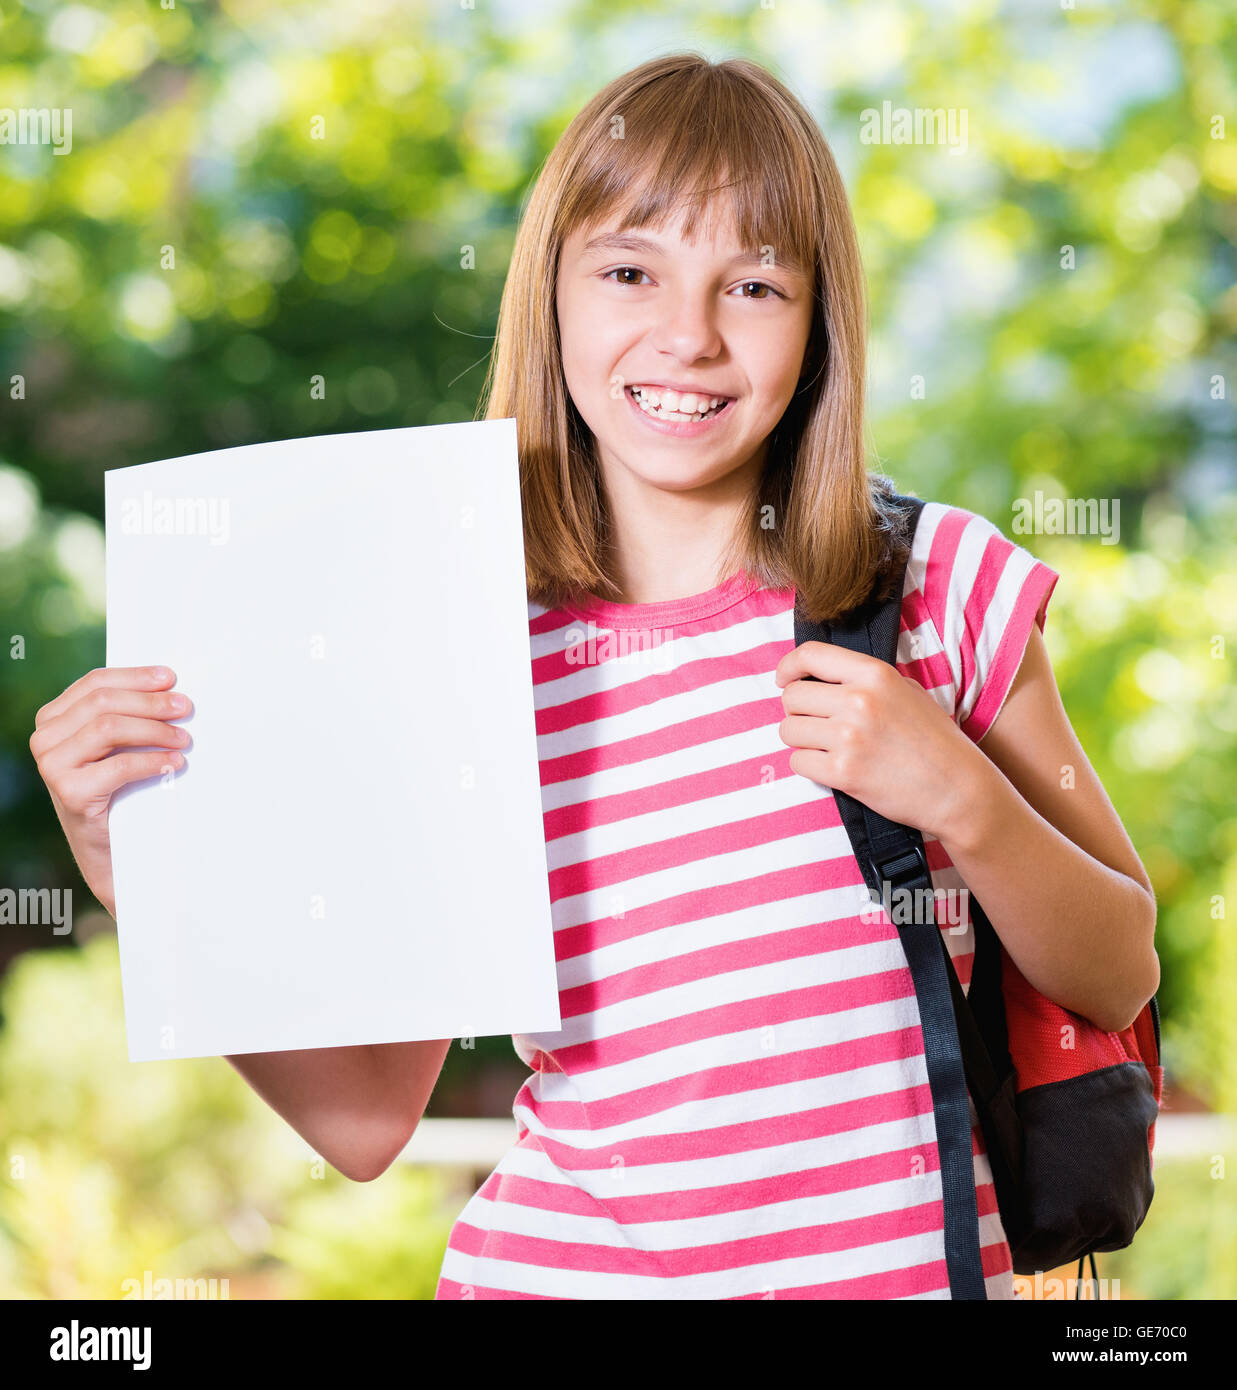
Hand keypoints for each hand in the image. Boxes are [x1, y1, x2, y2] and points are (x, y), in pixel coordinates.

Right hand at [29, 666, 192, 918]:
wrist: (113, 854)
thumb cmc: (121, 793)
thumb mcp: (117, 747)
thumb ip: (126, 716)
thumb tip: (169, 686)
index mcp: (53, 719)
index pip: (95, 683)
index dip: (136, 676)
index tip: (171, 678)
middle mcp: (45, 739)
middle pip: (104, 703)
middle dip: (151, 702)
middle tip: (186, 708)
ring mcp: (52, 766)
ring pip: (109, 728)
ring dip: (154, 730)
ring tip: (184, 739)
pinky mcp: (68, 793)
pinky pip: (118, 765)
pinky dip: (153, 760)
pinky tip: (175, 763)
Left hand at [774, 641, 988, 842]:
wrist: (958, 789)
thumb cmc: (934, 740)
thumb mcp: (907, 692)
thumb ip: (866, 680)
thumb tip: (822, 677)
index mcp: (874, 675)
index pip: (811, 655)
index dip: (789, 666)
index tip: (784, 678)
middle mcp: (858, 701)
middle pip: (792, 696)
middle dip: (797, 710)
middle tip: (816, 723)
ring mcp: (849, 737)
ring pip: (788, 730)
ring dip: (801, 740)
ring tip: (827, 747)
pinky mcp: (843, 773)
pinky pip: (797, 762)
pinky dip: (808, 766)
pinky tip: (831, 767)